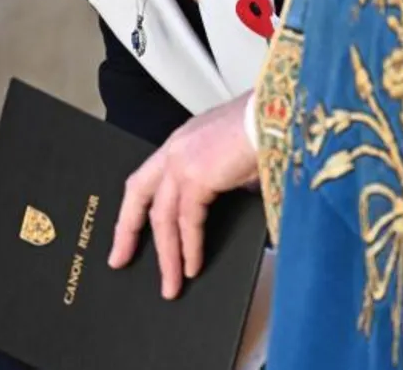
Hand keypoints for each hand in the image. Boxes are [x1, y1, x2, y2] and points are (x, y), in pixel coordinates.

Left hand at [106, 93, 258, 298]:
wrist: (282, 117)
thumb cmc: (268, 131)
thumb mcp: (236, 160)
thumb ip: (224, 184)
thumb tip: (228, 209)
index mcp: (182, 143)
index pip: (146, 180)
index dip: (134, 208)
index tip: (127, 232)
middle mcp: (175, 150)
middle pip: (139, 196)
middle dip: (128, 232)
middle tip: (119, 260)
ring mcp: (182, 161)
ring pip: (163, 217)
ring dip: (167, 255)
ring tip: (171, 284)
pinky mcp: (196, 176)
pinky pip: (187, 221)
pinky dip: (189, 247)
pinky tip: (192, 267)